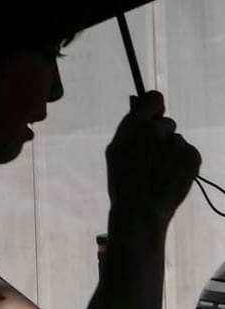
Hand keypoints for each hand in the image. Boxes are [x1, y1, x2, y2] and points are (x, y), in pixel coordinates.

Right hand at [106, 92, 201, 230]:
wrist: (142, 210)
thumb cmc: (123, 183)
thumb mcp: (116, 152)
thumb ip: (130, 131)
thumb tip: (142, 113)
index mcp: (133, 126)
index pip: (153, 98)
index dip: (155, 107)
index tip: (154, 115)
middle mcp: (155, 130)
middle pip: (166, 123)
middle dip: (162, 136)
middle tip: (153, 157)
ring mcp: (175, 142)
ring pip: (177, 141)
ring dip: (172, 152)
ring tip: (160, 172)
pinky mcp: (192, 155)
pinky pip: (189, 153)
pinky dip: (183, 163)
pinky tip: (171, 176)